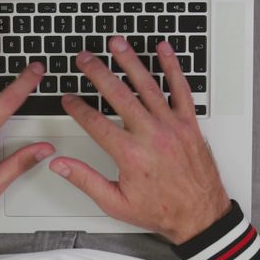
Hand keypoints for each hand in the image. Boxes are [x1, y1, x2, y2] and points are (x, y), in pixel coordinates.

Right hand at [50, 36, 230, 244]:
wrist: (200, 216)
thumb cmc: (161, 210)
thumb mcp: (115, 202)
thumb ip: (85, 180)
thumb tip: (60, 165)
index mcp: (131, 155)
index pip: (96, 123)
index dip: (78, 108)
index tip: (68, 98)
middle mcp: (152, 136)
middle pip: (119, 96)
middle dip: (98, 73)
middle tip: (85, 58)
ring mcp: (172, 127)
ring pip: (148, 86)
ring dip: (131, 61)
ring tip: (117, 43)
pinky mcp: (189, 124)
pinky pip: (181, 89)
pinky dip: (173, 67)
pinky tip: (163, 49)